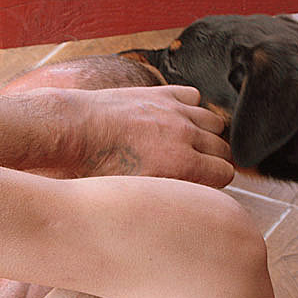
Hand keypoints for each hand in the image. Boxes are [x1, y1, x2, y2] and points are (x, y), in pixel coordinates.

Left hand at [70, 86, 233, 186]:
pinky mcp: (160, 93)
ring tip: (185, 144)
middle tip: (191, 168)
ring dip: (205, 134)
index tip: (199, 185)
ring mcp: (174, 111)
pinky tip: (173, 119)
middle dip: (212, 160)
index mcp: (182, 164)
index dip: (213, 181)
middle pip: (223, 148)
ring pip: (214, 122)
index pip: (225, 173)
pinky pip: (193, 97)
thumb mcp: (134, 194)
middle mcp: (184, 134)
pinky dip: (190, 107)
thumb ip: (168, 195)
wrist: (72, 130)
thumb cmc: (95, 168)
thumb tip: (183, 204)